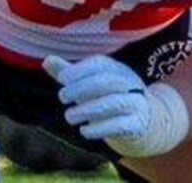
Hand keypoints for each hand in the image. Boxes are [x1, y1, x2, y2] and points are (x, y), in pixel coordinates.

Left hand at [43, 54, 188, 157]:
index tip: (62, 79)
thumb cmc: (109, 98)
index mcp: (117, 70)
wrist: (145, 121)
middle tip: (62, 98)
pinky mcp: (137, 125)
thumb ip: (70, 74)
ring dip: (88, 109)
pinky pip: (120, 125)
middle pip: (108, 81)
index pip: (100, 64)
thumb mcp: (91, 84)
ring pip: (115, 103)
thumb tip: (46, 60)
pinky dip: (100, 128)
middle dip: (82, 88)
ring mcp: (135, 104)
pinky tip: (84, 131)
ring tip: (70, 117)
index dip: (80, 69)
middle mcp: (128, 83)